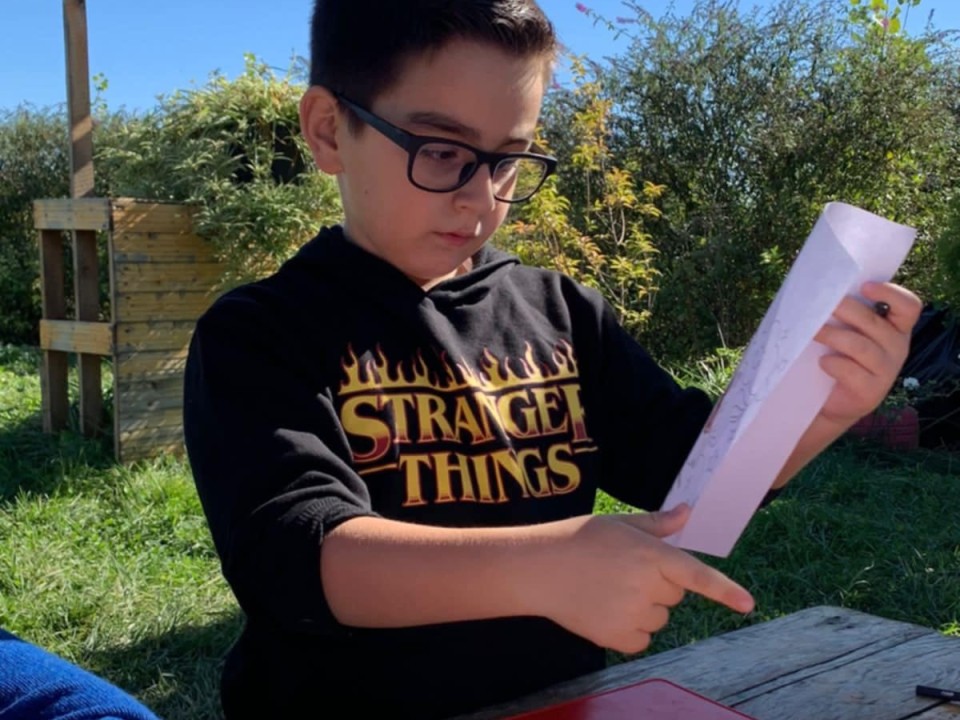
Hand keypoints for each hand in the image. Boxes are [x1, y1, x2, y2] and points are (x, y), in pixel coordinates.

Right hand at [533, 504, 753, 653]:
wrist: (538, 567)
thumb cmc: (577, 539)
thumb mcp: (618, 524)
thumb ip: (657, 524)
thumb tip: (687, 511)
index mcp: (651, 555)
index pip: (696, 574)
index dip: (724, 590)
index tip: (747, 604)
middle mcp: (646, 586)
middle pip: (673, 594)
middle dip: (656, 584)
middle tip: (622, 571)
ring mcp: (632, 614)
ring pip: (658, 618)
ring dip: (644, 608)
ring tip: (608, 590)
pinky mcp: (617, 637)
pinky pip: (641, 639)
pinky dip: (630, 631)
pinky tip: (605, 611)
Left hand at [814, 282, 921, 425]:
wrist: (830, 403)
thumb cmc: (837, 356)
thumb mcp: (845, 331)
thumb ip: (845, 313)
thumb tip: (821, 291)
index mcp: (895, 328)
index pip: (908, 306)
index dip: (891, 293)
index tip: (864, 286)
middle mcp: (897, 347)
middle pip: (874, 322)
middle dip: (844, 310)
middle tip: (819, 306)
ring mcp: (887, 371)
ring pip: (860, 346)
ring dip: (832, 335)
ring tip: (812, 333)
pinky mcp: (871, 392)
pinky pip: (851, 371)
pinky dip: (834, 363)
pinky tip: (823, 361)